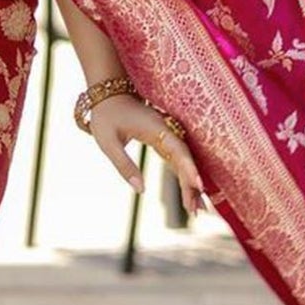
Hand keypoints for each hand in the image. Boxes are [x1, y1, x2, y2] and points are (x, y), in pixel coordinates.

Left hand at [88, 94, 209, 217]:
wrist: (107, 94)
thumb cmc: (106, 117)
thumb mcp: (109, 143)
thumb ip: (125, 166)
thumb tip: (141, 190)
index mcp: (156, 128)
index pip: (178, 150)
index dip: (189, 168)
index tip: (198, 186)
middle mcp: (166, 130)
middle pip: (185, 159)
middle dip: (192, 184)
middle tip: (198, 210)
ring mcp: (166, 134)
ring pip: (183, 161)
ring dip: (190, 183)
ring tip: (197, 208)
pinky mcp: (163, 139)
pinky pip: (177, 159)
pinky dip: (183, 176)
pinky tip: (189, 192)